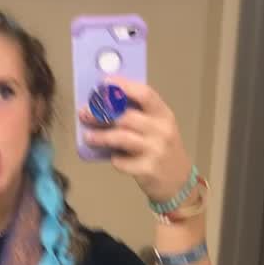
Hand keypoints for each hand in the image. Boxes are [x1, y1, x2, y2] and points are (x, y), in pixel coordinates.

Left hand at [79, 78, 192, 204]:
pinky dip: (114, 159)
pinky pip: (122, 161)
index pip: (144, 94)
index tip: (104, 83)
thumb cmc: (163, 149)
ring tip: (88, 136)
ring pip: (121, 138)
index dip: (123, 86)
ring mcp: (155, 151)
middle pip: (126, 116)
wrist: (179, 181)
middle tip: (84, 113)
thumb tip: (105, 103)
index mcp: (164, 115)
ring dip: (100, 136)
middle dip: (101, 113)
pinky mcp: (147, 170)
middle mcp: (161, 130)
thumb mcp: (158, 127)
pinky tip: (113, 157)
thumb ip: (139, 115)